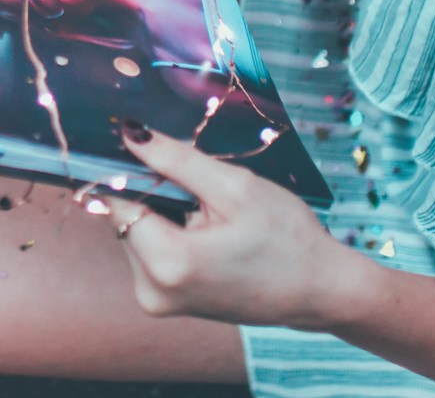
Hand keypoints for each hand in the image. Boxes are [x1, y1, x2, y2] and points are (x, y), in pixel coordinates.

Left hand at [100, 122, 358, 331]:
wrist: (319, 291)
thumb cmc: (287, 239)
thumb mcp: (235, 188)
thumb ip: (176, 160)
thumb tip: (130, 133)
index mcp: (167, 263)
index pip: (115, 201)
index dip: (127, 169)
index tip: (149, 151)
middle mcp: (151, 289)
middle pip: (124, 217)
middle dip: (153, 192)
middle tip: (200, 187)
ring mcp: (156, 300)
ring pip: (136, 232)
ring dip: (163, 212)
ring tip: (210, 213)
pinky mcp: (165, 301)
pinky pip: (150, 250)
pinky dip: (169, 231)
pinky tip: (207, 229)